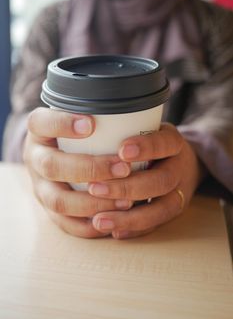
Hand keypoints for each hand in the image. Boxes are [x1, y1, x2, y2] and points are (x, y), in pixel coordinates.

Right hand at [23, 107, 130, 237]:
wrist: (57, 154)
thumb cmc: (78, 134)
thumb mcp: (79, 117)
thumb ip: (95, 114)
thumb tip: (129, 109)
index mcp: (39, 132)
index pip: (41, 123)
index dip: (63, 124)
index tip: (91, 124)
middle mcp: (35, 159)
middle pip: (52, 166)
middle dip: (89, 168)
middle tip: (123, 168)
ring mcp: (40, 187)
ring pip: (58, 200)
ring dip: (93, 203)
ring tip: (126, 200)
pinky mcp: (50, 210)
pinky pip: (65, 223)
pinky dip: (90, 225)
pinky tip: (114, 220)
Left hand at [88, 123, 204, 238]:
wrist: (181, 162)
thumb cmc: (152, 144)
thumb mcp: (146, 128)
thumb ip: (125, 129)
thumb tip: (83, 124)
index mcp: (173, 143)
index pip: (164, 143)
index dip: (145, 148)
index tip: (121, 151)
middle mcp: (179, 168)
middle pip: (161, 181)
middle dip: (127, 187)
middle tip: (95, 188)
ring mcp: (179, 192)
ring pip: (161, 209)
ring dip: (129, 217)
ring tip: (99, 220)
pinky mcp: (172, 211)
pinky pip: (157, 225)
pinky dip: (135, 229)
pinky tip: (113, 232)